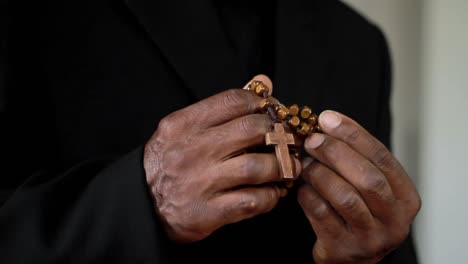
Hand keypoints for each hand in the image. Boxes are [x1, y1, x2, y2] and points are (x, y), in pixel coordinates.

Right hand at [144, 75, 300, 242]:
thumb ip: (223, 106)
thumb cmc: (168, 162)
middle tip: (285, 140)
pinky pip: (252, 201)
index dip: (262, 104)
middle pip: (252, 130)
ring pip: (256, 166)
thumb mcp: (184, 128)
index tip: (271, 114)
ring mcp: (201, 182)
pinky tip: (272, 193)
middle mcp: (192, 150)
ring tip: (286, 168)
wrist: (141, 204)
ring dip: (280, 167)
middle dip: (277, 133)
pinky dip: (270, 196)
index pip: (234, 100)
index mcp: (184, 124)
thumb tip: (263, 83)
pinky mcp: (208, 212)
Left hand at [298, 110, 420, 262]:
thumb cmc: (360, 213)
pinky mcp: (343, 248)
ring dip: (319, 173)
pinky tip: (302, 186)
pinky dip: (308, 194)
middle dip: (336, 153)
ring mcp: (370, 237)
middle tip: (312, 140)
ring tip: (305, 164)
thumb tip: (328, 121)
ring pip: (344, 196)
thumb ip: (358, 158)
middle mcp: (394, 220)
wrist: (351, 257)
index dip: (353, 134)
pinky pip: (321, 214)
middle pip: (367, 178)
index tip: (328, 118)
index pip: (382, 157)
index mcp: (406, 197)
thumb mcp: (370, 187)